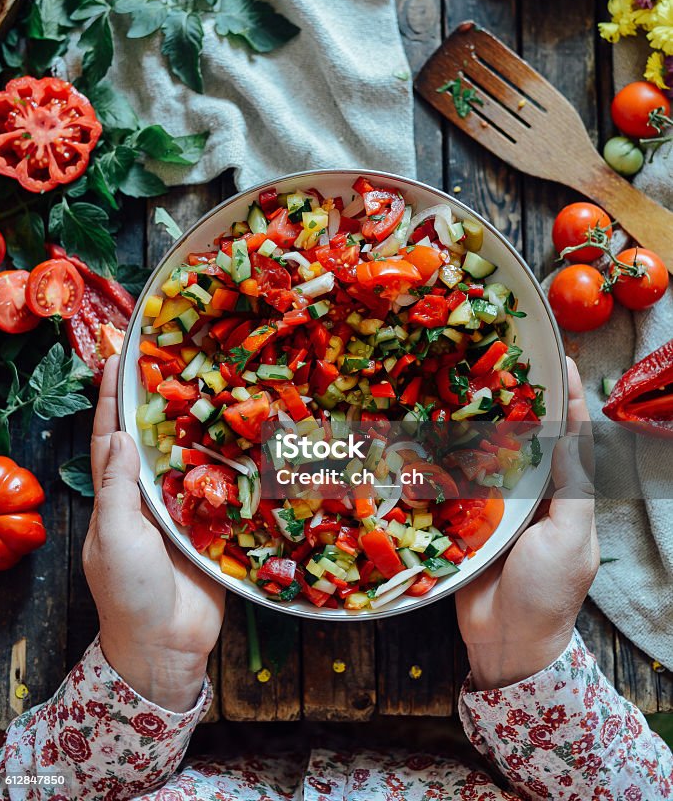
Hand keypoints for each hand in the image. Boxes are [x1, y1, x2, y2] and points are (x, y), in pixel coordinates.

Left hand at [83, 355, 224, 711]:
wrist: (167, 645)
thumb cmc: (130, 591)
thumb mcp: (116, 537)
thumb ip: (119, 488)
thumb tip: (122, 436)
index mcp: (117, 497)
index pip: (111, 438)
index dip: (110, 399)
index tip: (116, 359)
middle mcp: (148, 497)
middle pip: (154, 440)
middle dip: (160, 402)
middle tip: (175, 359)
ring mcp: (181, 510)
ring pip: (190, 458)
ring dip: (199, 426)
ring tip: (214, 385)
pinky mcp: (212, 526)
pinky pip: (222, 488)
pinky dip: (232, 464)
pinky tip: (248, 437)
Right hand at [456, 357, 598, 689]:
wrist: (506, 642)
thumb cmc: (548, 592)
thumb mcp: (571, 540)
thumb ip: (571, 489)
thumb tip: (568, 437)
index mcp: (562, 497)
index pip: (569, 438)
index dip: (567, 400)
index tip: (562, 362)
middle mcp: (530, 494)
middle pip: (525, 438)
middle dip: (517, 402)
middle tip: (501, 361)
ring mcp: (496, 506)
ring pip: (487, 455)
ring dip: (478, 424)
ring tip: (465, 384)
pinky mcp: (464, 519)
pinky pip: (455, 483)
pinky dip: (445, 459)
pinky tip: (432, 432)